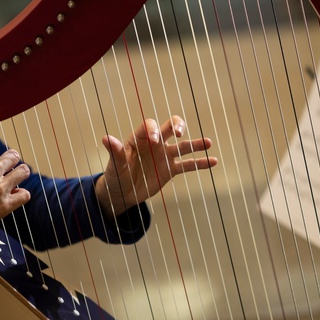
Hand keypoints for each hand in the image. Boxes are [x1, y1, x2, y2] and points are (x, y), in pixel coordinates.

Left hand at [95, 116, 216, 216]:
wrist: (122, 193)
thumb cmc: (115, 176)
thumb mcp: (115, 166)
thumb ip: (115, 153)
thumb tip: (106, 139)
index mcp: (139, 138)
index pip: (149, 127)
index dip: (153, 130)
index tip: (154, 141)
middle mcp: (154, 143)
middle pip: (169, 127)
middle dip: (176, 126)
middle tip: (179, 133)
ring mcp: (164, 156)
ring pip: (183, 146)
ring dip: (196, 144)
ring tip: (208, 143)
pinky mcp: (170, 169)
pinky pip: (188, 165)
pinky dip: (201, 163)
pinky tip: (214, 161)